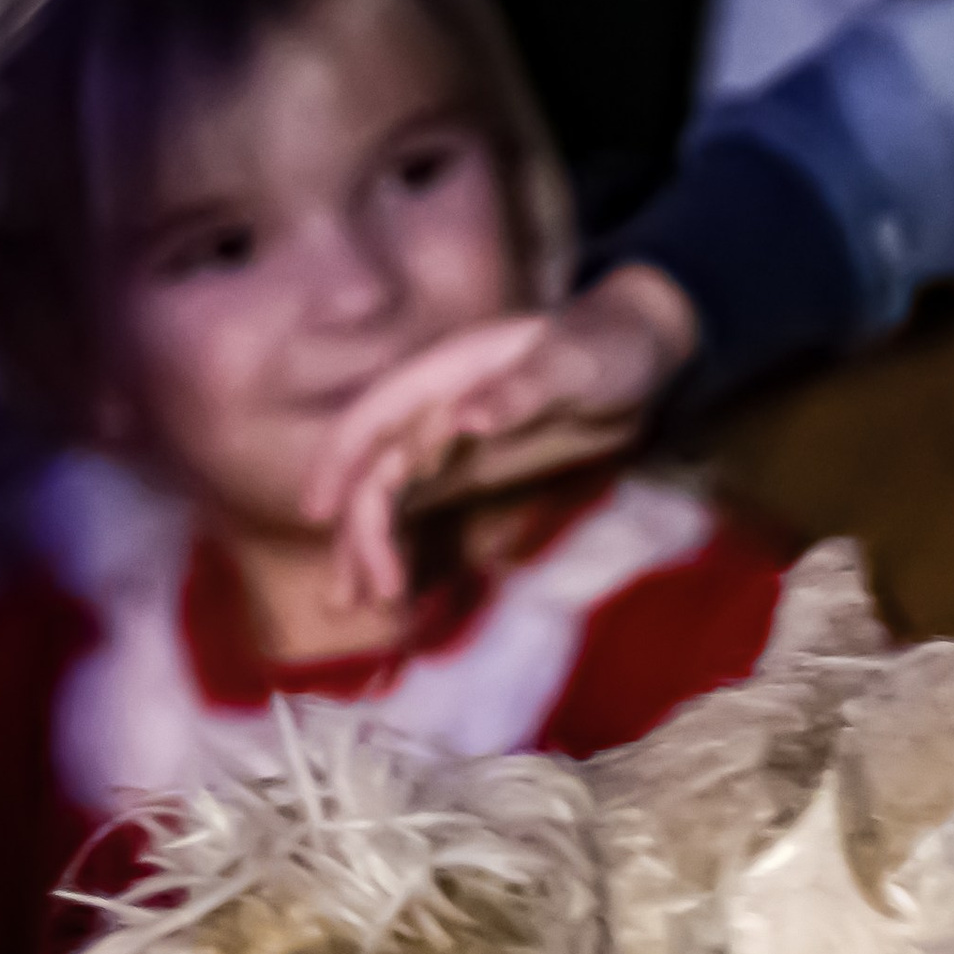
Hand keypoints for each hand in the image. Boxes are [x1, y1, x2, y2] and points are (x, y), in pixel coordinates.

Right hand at [307, 264, 696, 611]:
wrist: (637, 361)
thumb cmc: (605, 348)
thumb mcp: (574, 363)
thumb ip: (522, 389)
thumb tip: (464, 419)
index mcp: (444, 375)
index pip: (372, 419)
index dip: (338, 463)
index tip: (317, 514)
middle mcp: (432, 413)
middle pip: (376, 474)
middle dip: (358, 532)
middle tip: (362, 595)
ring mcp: (448, 449)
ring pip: (390, 501)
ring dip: (367, 549)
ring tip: (354, 605)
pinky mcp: (469, 478)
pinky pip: (425, 516)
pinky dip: (407, 551)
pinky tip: (398, 594)